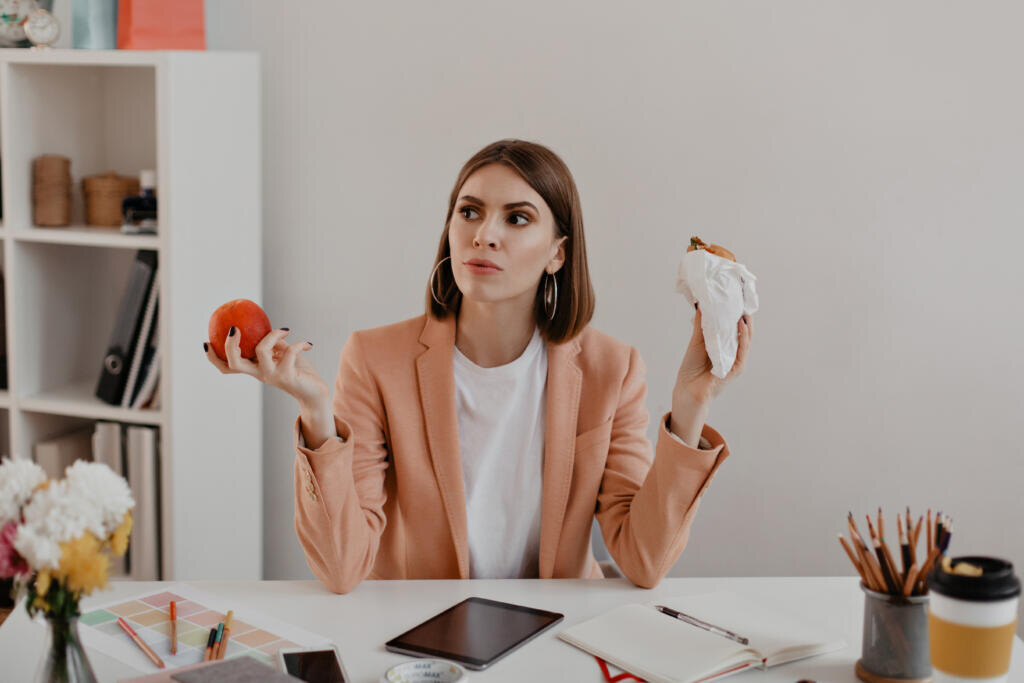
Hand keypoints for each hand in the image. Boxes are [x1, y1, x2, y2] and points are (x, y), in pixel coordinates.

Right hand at [204, 328, 329, 406]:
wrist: (315, 393)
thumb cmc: (299, 371)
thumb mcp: (283, 354)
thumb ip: (273, 343)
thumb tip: (266, 326)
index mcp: (254, 369)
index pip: (227, 367)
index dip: (213, 357)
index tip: (206, 341)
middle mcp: (259, 374)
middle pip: (234, 363)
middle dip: (230, 345)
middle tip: (235, 329)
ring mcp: (272, 376)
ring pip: (261, 351)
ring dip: (272, 335)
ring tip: (285, 330)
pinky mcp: (288, 376)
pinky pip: (290, 352)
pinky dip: (299, 344)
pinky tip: (308, 344)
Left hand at [674, 304, 752, 406]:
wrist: (687, 389)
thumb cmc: (691, 368)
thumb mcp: (697, 341)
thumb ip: (701, 325)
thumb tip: (701, 305)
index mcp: (724, 345)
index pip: (734, 326)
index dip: (736, 312)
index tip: (736, 297)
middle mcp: (733, 351)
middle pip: (744, 330)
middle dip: (744, 314)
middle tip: (743, 298)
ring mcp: (736, 360)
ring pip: (746, 338)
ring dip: (746, 323)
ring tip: (743, 308)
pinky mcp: (736, 368)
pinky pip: (742, 349)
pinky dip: (743, 336)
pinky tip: (741, 324)